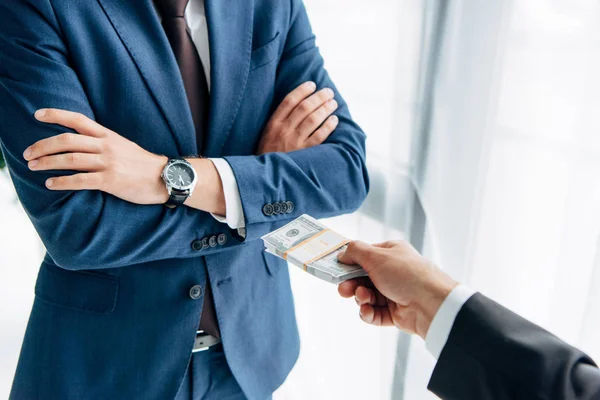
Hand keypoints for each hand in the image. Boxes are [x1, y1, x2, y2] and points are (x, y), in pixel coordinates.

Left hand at [24, 109, 168, 204]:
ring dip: (47, 163)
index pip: (78, 120)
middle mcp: (106, 147)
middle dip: (43, 146)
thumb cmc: (144, 165)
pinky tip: (50, 185)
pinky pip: (80, 181)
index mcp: (108, 136)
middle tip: (28, 153)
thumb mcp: (124, 146)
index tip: (37, 115)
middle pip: (67, 141)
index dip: (56, 115)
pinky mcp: (111, 181)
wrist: (166, 177)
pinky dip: (62, 182)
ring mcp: (108, 163)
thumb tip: (82, 145)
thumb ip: (104, 143)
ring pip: (70, 159)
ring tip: (33, 167)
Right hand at [257, 81, 338, 153]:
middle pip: (304, 107)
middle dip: (319, 97)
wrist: (266, 176)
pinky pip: (319, 136)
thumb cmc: (269, 153)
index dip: (302, 90)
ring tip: (333, 103)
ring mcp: (295, 141)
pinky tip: (334, 120)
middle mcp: (284, 130)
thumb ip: (280, 120)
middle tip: (328, 92)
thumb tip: (298, 104)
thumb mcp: (267, 134)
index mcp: (274, 123)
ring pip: (313, 119)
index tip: (312, 84)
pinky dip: (328, 126)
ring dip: (325, 108)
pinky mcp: (304, 152)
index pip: (289, 101)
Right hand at [337, 241, 457, 338]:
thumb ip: (355, 251)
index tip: (335, 268)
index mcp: (391, 254)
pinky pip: (374, 313)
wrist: (431, 304)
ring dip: (361, 298)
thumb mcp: (377, 256)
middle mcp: (393, 272)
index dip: (350, 262)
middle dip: (351, 284)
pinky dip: (368, 313)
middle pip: (363, 278)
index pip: (365, 255)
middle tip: (343, 289)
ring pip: (367, 296)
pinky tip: (367, 311)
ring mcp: (394, 293)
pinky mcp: (395, 313)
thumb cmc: (407, 275)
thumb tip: (342, 253)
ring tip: (363, 299)